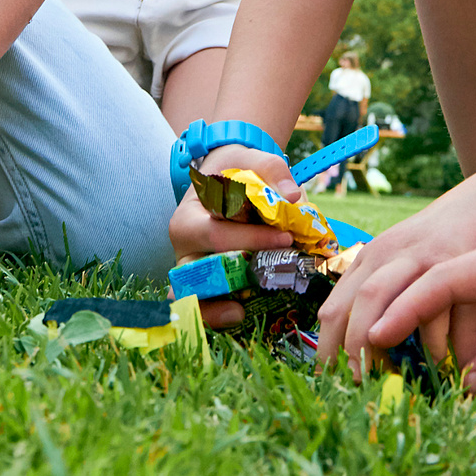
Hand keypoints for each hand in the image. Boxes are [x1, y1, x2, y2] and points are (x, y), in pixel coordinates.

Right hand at [166, 142, 295, 328]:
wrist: (227, 182)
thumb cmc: (237, 173)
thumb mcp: (252, 160)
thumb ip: (272, 171)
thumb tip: (292, 196)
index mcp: (189, 217)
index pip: (216, 233)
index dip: (250, 238)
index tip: (287, 237)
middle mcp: (184, 248)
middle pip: (200, 270)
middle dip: (237, 274)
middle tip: (277, 272)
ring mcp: (192, 271)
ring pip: (193, 295)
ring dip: (216, 306)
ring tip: (242, 311)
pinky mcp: (204, 286)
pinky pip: (202, 307)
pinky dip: (216, 315)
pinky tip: (240, 314)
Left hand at [315, 176, 475, 380]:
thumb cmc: (449, 241)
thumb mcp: (407, 261)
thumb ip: (388, 297)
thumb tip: (368, 351)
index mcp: (372, 259)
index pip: (334, 310)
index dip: (328, 350)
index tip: (331, 384)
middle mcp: (388, 255)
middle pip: (354, 306)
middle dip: (349, 351)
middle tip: (354, 389)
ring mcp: (419, 255)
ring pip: (381, 299)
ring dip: (378, 343)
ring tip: (385, 381)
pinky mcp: (454, 258)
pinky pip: (435, 305)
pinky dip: (434, 341)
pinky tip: (440, 363)